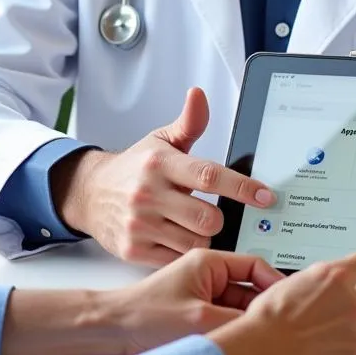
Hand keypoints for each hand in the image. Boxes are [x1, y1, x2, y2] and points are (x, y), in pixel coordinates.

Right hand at [51, 87, 274, 264]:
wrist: (89, 193)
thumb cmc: (133, 168)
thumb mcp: (159, 141)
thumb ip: (188, 123)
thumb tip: (199, 94)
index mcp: (159, 163)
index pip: (208, 176)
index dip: (241, 187)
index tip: (265, 196)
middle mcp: (148, 193)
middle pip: (207, 218)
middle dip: (218, 219)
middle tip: (210, 213)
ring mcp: (140, 224)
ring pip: (196, 243)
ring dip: (202, 238)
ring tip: (192, 226)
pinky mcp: (134, 249)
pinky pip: (177, 259)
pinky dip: (183, 252)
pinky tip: (177, 239)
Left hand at [107, 249, 284, 354]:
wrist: (113, 333)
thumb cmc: (147, 317)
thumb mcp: (202, 319)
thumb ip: (240, 320)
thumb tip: (270, 324)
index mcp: (207, 261)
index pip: (254, 264)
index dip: (276, 282)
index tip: (292, 301)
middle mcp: (206, 274)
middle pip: (250, 287)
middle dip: (265, 307)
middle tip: (285, 327)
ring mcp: (201, 294)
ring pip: (239, 306)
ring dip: (249, 322)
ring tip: (267, 340)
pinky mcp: (196, 313)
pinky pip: (226, 319)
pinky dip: (236, 331)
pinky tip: (245, 346)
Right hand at [210, 242, 355, 354]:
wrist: (263, 352)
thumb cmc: (269, 318)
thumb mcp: (289, 284)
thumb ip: (317, 286)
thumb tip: (323, 295)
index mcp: (335, 278)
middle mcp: (352, 305)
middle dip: (345, 307)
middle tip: (318, 317)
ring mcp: (355, 337)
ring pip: (350, 335)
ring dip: (333, 338)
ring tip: (302, 342)